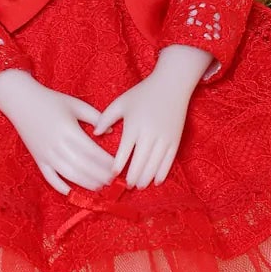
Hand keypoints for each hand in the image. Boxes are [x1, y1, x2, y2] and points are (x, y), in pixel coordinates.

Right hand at [0, 69, 117, 197]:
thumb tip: (110, 133)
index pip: (92, 151)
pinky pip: (49, 177)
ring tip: (99, 187)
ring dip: (85, 183)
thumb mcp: (75, 105)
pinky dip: (59, 186)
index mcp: (68, 130)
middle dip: (99, 175)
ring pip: (68, 174)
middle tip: (113, 181)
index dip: (105, 162)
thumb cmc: (51, 100)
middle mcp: (57, 144)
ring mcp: (46, 154)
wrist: (21, 101)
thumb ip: (95, 117)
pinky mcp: (38, 159)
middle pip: (82, 166)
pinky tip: (71, 191)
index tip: (117, 167)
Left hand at [92, 44, 213, 188]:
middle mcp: (149, 134)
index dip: (118, 166)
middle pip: (140, 162)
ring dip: (146, 178)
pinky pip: (169, 161)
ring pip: (154, 165)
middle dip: (132, 177)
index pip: (124, 151)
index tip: (112, 175)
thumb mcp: (121, 102)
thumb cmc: (143, 93)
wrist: (171, 85)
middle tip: (126, 186)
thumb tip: (95, 134)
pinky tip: (156, 182)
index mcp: (134, 125)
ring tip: (138, 186)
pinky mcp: (175, 139)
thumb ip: (105, 118)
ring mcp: (164, 138)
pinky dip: (162, 173)